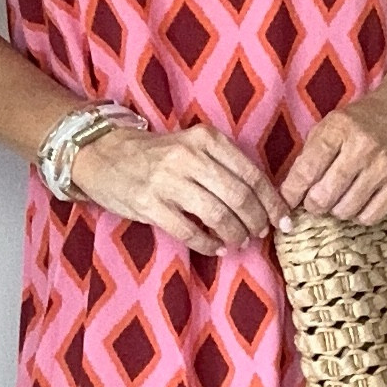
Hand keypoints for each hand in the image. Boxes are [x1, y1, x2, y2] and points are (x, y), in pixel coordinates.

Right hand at [65, 121, 285, 251]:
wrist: (104, 154)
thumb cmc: (157, 155)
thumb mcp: (193, 146)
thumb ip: (224, 165)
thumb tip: (263, 201)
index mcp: (206, 139)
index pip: (251, 173)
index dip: (271, 202)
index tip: (283, 220)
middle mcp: (189, 156)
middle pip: (239, 196)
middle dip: (256, 221)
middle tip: (259, 233)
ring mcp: (168, 180)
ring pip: (218, 215)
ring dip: (234, 234)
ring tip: (238, 242)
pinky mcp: (150, 203)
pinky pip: (189, 231)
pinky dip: (208, 244)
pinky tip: (215, 247)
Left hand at [280, 56, 386, 223]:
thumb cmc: (368, 118)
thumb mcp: (334, 122)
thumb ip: (311, 154)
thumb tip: (290, 194)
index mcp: (339, 128)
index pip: (305, 171)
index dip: (290, 193)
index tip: (286, 202)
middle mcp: (362, 149)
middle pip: (322, 198)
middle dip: (313, 204)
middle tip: (315, 199)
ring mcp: (385, 169)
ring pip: (344, 211)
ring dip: (337, 209)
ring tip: (341, 195)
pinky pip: (369, 218)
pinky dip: (359, 214)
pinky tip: (360, 199)